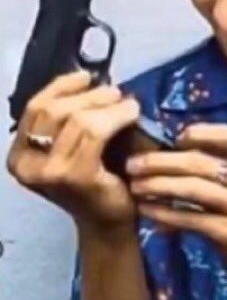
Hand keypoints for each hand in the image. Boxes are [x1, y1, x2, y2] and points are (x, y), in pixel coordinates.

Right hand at [6, 71, 140, 236]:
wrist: (109, 223)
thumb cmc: (97, 181)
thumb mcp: (74, 147)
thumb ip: (71, 119)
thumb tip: (91, 80)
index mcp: (19, 156)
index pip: (35, 108)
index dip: (62, 86)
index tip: (88, 77)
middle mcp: (26, 164)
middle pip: (55, 110)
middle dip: (90, 95)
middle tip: (116, 93)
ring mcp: (48, 172)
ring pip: (78, 119)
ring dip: (108, 105)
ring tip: (129, 104)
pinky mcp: (75, 176)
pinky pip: (95, 132)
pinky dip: (117, 117)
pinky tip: (133, 114)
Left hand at [126, 123, 226, 292]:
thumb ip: (220, 166)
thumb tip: (172, 149)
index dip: (199, 133)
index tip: (173, 137)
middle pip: (201, 162)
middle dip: (161, 161)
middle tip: (132, 164)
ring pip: (193, 189)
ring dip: (159, 186)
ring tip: (135, 186)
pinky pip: (191, 219)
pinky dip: (165, 213)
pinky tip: (147, 211)